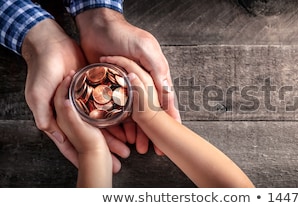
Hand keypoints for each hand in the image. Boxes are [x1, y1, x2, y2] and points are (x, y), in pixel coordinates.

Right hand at [21, 19, 127, 172]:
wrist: (50, 45)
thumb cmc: (42, 69)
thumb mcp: (37, 95)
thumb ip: (44, 115)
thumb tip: (53, 135)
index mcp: (62, 117)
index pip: (77, 141)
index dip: (92, 152)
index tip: (110, 162)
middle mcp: (75, 112)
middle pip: (95, 133)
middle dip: (110, 145)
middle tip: (126, 155)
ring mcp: (85, 101)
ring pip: (104, 121)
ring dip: (117, 133)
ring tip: (133, 143)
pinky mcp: (94, 88)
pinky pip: (109, 103)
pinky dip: (118, 111)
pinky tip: (130, 119)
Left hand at [75, 8, 180, 154]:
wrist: (97, 27)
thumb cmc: (125, 35)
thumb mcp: (146, 49)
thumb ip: (158, 69)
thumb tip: (168, 91)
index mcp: (156, 76)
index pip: (166, 101)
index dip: (171, 118)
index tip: (174, 135)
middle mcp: (144, 84)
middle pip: (152, 113)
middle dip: (153, 132)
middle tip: (152, 149)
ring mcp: (128, 88)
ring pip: (135, 115)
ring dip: (137, 131)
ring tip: (136, 147)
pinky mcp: (112, 89)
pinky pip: (117, 110)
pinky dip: (120, 123)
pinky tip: (120, 135)